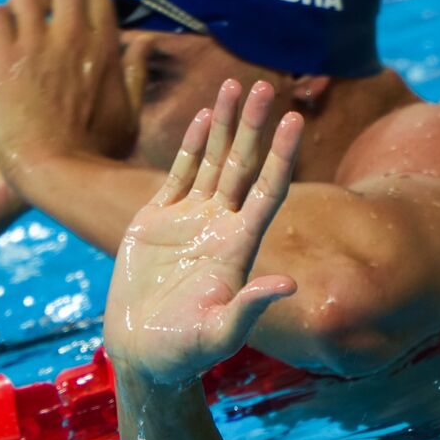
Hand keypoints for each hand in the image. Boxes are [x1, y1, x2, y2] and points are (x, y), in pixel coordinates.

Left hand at [0, 0, 146, 178]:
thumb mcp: (130, 115)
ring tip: (17, 31)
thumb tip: (145, 43)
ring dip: (19, 8)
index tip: (77, 1)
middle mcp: (74, 36)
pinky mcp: (2, 57)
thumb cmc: (96, 153)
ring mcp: (36, 44)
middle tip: (44, 2)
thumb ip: (137, 74)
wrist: (56, 173)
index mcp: (107, 48)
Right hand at [103, 80, 300, 384]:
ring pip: (212, 161)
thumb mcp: (221, 333)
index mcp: (239, 247)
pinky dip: (190, 145)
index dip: (281, 155)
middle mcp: (220, 226)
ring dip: (224, 125)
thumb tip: (287, 286)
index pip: (268, 191)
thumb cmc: (186, 352)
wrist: (145, 355)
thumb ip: (250, 307)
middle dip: (253, 126)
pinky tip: (202, 116)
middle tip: (265, 85)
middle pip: (243, 165)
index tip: (294, 120)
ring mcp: (190, 221)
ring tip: (235, 85)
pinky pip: (179, 174)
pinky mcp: (156, 221)